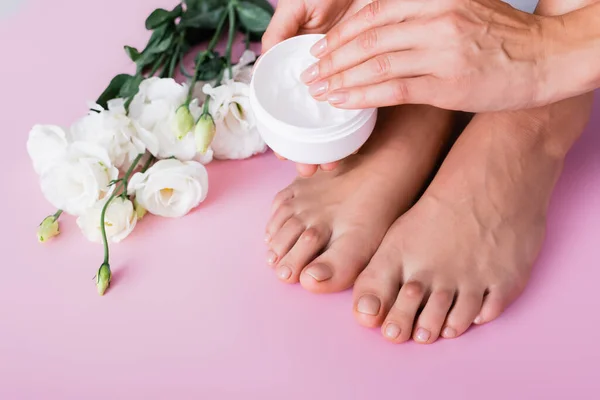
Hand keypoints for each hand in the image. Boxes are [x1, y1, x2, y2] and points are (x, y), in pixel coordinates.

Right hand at [262, 0, 372, 175]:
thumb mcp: (295, 9)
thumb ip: (278, 33)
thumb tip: (262, 63)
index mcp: (298, 66)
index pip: (287, 107)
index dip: (283, 132)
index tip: (283, 153)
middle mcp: (321, 77)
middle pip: (311, 121)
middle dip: (308, 149)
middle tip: (308, 169)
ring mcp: (345, 78)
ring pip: (334, 121)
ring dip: (330, 146)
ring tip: (329, 165)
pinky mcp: (370, 73)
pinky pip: (362, 103)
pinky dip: (355, 126)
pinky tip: (351, 145)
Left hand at [300, 0, 554, 111]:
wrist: (545, 58)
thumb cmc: (501, 36)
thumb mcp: (462, 7)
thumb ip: (422, 12)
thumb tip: (378, 29)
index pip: (373, 13)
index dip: (341, 32)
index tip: (321, 48)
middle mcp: (437, 20)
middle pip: (367, 38)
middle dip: (332, 57)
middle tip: (310, 72)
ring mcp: (441, 53)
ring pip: (375, 64)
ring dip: (340, 78)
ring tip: (318, 89)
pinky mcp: (447, 86)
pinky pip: (392, 90)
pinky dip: (362, 95)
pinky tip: (342, 101)